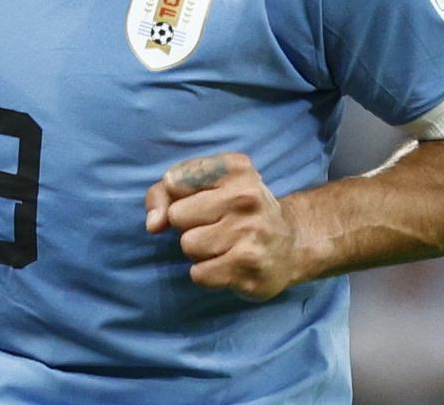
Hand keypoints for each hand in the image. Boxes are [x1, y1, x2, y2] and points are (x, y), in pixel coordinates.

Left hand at [143, 153, 298, 300]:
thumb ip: (164, 194)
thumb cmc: (235, 210)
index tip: (200, 199)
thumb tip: (153, 224)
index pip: (173, 181)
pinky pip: (199, 274)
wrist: (291, 244)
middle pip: (177, 216)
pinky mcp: (250, 267)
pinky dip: (207, 273)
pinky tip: (228, 264)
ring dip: (199, 251)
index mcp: (235, 168)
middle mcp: (247, 197)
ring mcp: (251, 233)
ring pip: (188, 246)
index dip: (177, 196)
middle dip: (189, 225)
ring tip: (224, 245)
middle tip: (216, 225)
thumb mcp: (203, 186)